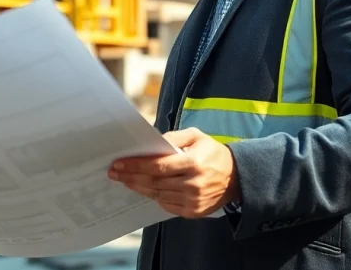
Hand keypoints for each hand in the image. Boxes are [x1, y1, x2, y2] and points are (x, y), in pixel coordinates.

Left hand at [108, 127, 239, 217]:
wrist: (236, 177)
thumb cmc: (212, 153)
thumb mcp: (196, 136)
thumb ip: (174, 137)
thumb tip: (152, 143)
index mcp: (194, 163)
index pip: (158, 166)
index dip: (136, 166)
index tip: (119, 163)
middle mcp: (193, 184)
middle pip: (154, 182)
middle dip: (131, 177)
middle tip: (114, 172)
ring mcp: (193, 201)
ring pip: (158, 195)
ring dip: (139, 187)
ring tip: (125, 179)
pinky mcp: (193, 212)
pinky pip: (167, 205)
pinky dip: (154, 196)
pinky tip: (144, 188)